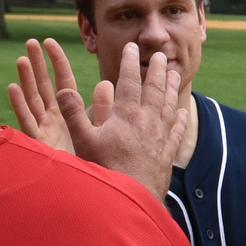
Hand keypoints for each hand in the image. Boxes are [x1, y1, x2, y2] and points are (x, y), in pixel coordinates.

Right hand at [13, 39, 192, 193]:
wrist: (131, 198)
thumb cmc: (104, 170)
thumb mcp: (84, 141)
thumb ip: (73, 113)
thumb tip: (63, 89)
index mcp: (126, 115)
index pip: (129, 81)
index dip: (129, 62)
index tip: (130, 48)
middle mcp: (147, 121)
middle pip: (154, 89)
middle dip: (156, 70)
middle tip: (160, 55)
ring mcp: (159, 137)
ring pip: (168, 105)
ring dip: (171, 88)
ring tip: (174, 74)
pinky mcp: (167, 154)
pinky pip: (176, 131)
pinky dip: (180, 119)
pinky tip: (182, 112)